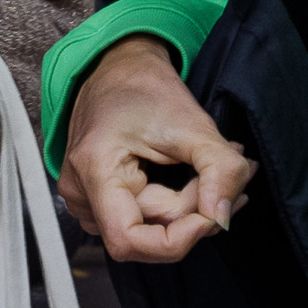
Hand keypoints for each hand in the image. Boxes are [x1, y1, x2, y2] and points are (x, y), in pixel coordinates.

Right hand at [61, 38, 249, 266]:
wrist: (120, 67)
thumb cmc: (145, 88)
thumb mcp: (193, 124)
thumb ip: (219, 171)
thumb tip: (223, 218)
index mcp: (94, 170)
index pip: (128, 240)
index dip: (176, 240)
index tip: (212, 215)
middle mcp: (80, 192)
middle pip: (148, 231)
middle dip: (195, 209)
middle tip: (227, 175)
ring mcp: (85, 198)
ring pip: (150, 226)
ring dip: (189, 207)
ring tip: (211, 169)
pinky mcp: (97, 199)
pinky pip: (143, 218)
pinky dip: (176, 203)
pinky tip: (192, 176)